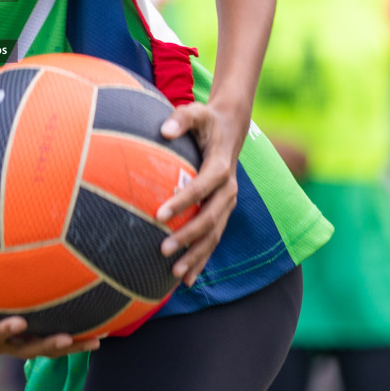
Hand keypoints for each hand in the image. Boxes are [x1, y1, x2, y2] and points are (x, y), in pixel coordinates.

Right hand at [0, 277, 100, 359]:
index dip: (5, 331)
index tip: (19, 321)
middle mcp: (1, 341)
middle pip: (26, 349)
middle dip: (47, 346)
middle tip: (66, 338)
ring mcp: (17, 339)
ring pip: (44, 347)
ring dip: (69, 346)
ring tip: (95, 341)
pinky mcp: (29, 332)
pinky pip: (51, 336)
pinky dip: (73, 335)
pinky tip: (98, 327)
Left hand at [155, 100, 245, 285]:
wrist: (231, 128)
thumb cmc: (206, 120)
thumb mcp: (195, 112)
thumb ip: (180, 118)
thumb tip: (164, 130)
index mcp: (220, 167)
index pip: (201, 187)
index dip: (183, 202)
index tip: (159, 215)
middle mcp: (228, 190)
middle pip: (210, 218)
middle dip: (188, 237)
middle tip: (163, 250)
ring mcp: (227, 203)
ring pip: (214, 235)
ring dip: (197, 255)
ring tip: (176, 274)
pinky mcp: (223, 211)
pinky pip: (213, 238)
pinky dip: (202, 258)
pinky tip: (187, 278)